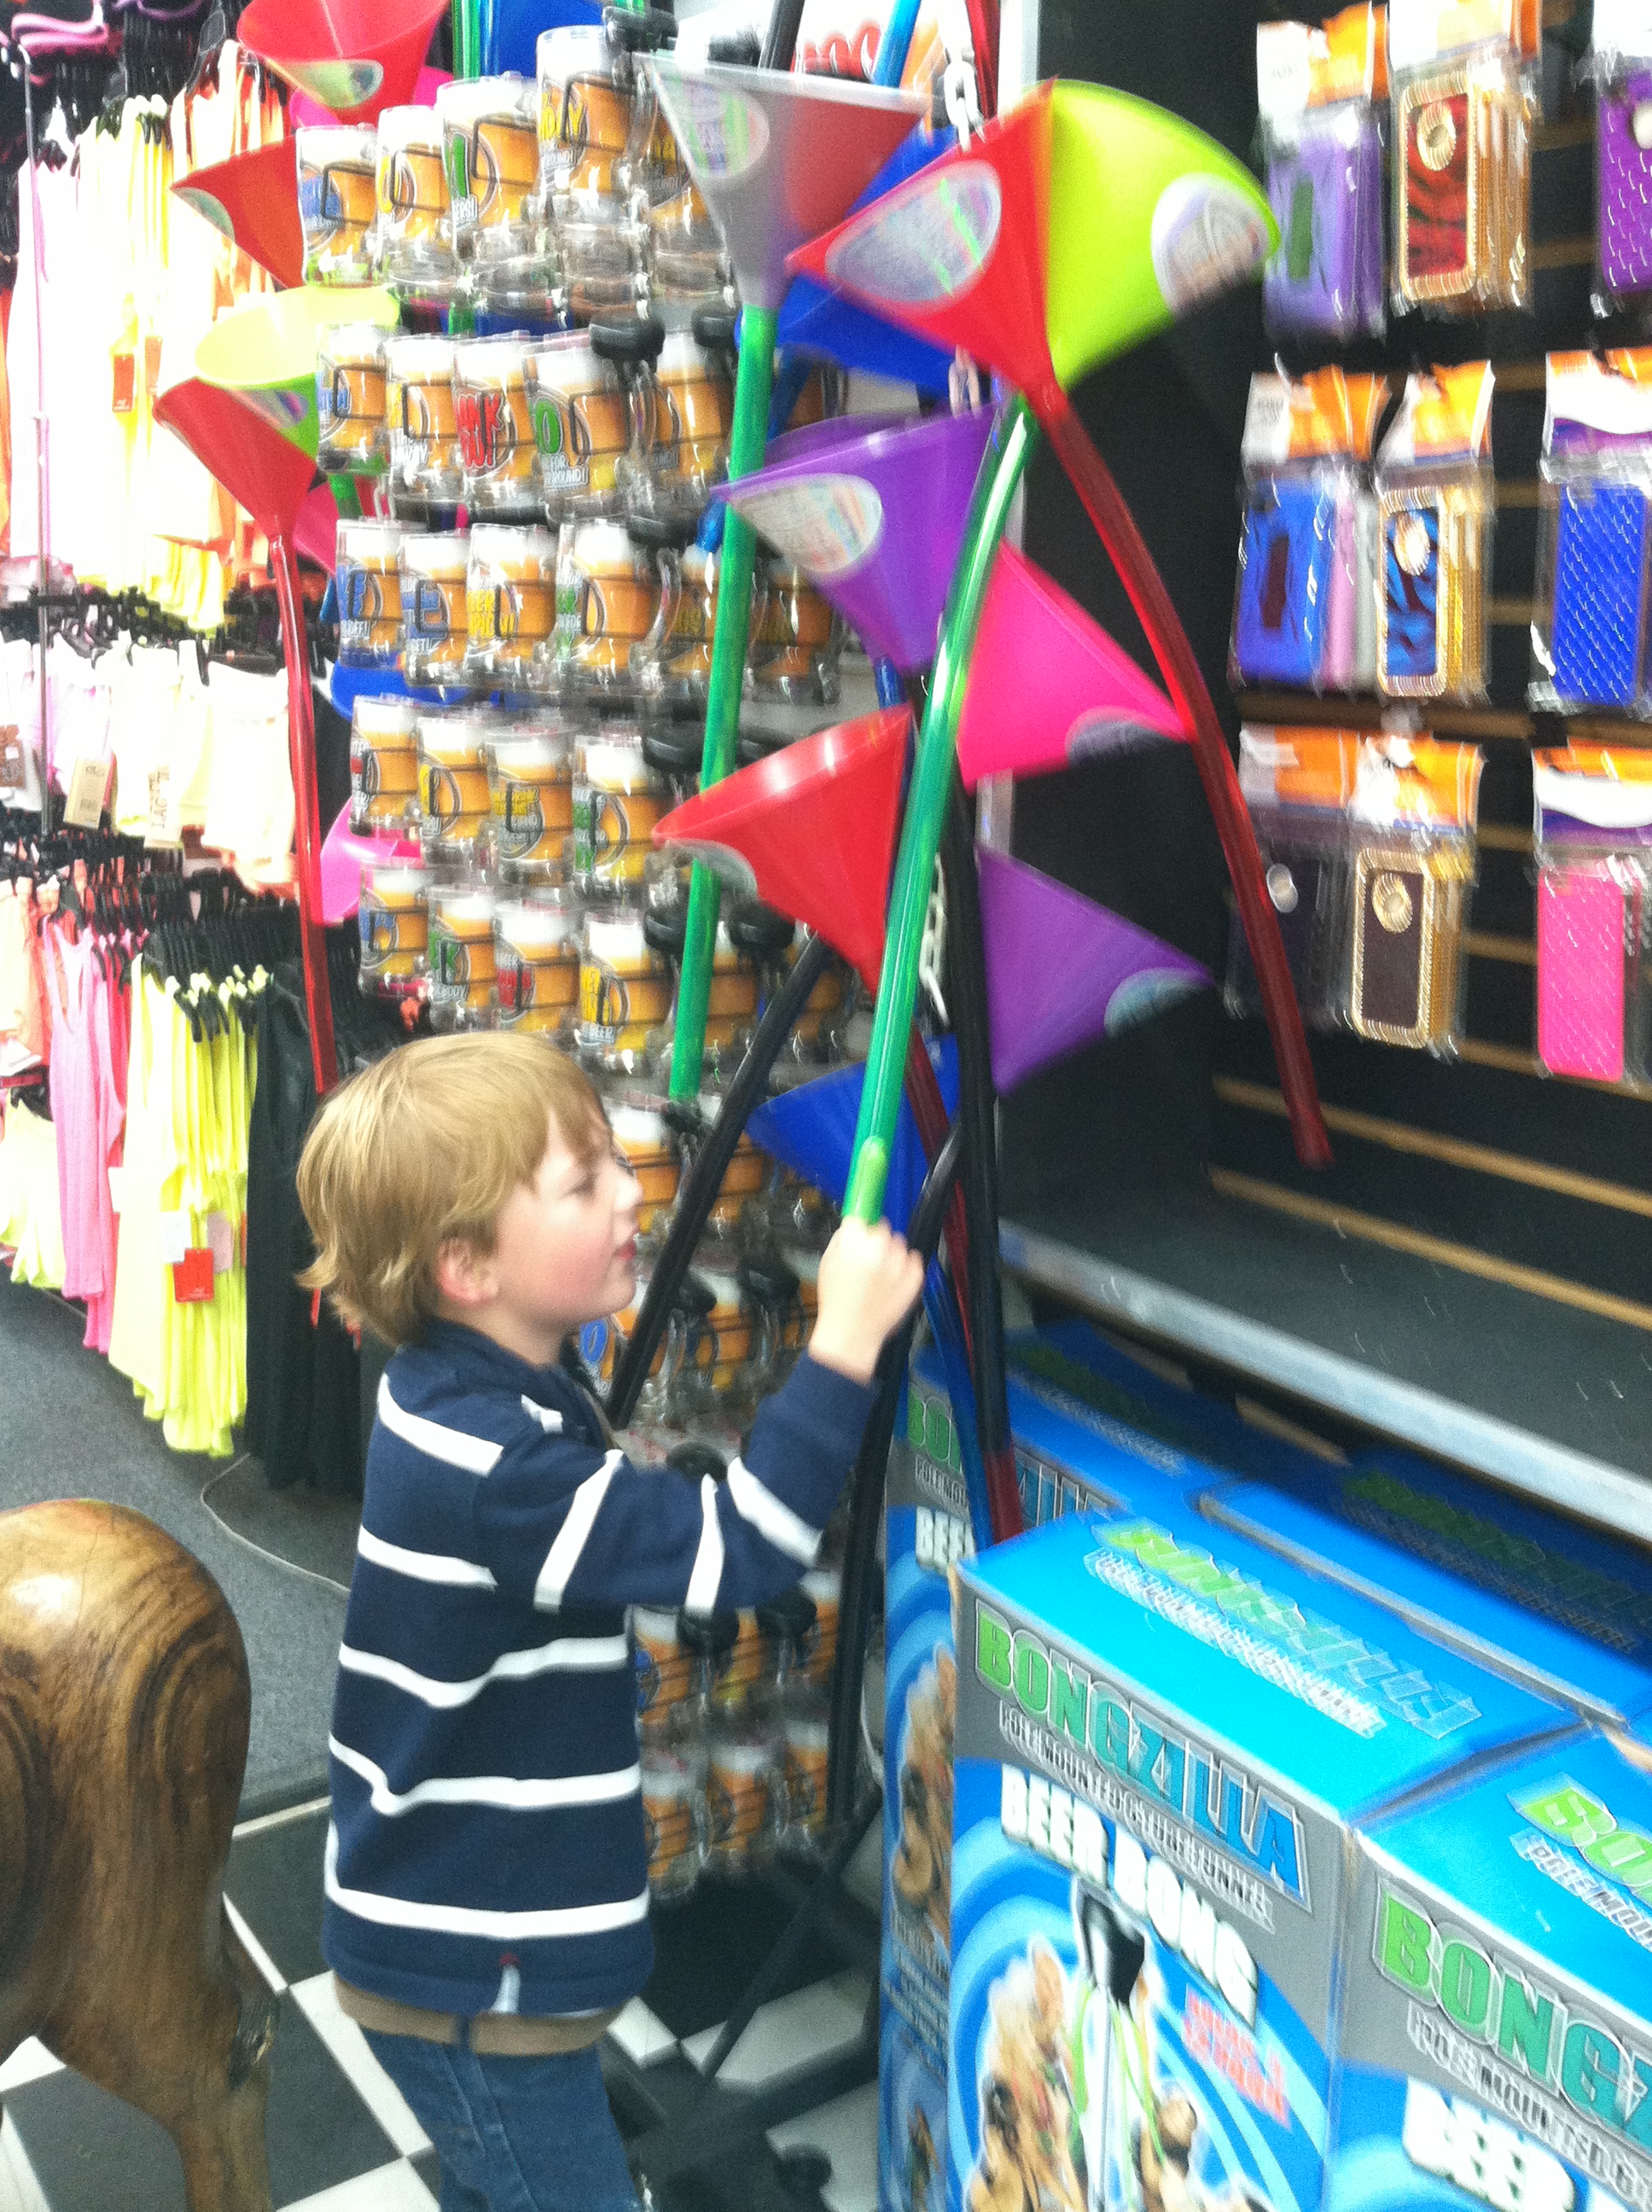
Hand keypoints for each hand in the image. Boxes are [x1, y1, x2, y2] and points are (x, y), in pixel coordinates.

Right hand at [808, 1217, 926, 1384]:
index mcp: (853, 1245)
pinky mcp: (914, 1279)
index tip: (861, 1230)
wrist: (852, 1334)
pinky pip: (915, 1260)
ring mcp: (898, 1266)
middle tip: (869, 1258)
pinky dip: (906, 1266)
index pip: (862, 1218)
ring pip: (900, 1244)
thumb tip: (853, 1225)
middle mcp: (878, 1251)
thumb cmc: (837, 1302)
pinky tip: (893, 1280)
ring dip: (892, 1253)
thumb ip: (841, 1240)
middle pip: (883, 1228)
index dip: (861, 1226)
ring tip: (880, 1275)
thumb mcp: (827, 1264)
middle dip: (876, 1240)